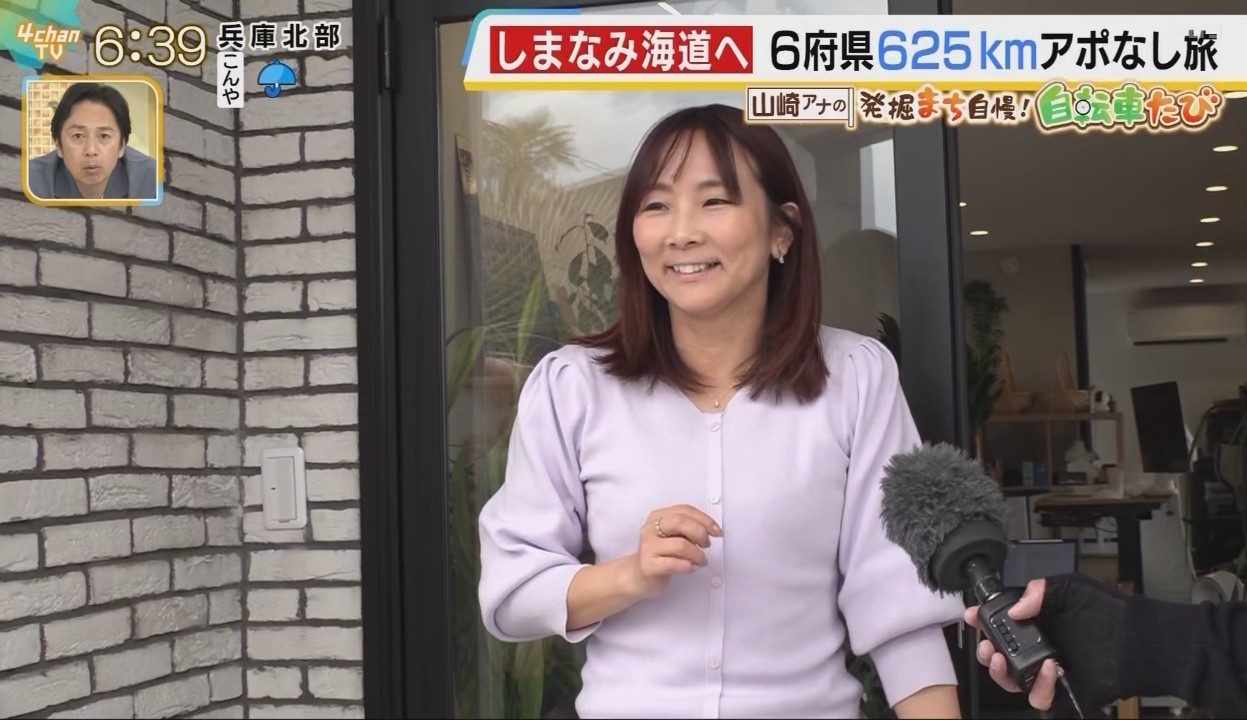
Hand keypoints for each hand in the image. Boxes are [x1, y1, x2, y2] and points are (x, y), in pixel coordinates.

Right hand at [627, 505, 721, 598]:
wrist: (638, 577)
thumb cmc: (660, 555)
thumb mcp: (673, 536)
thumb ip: (687, 529)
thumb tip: (711, 529)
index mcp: (658, 517)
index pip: (684, 510)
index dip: (704, 519)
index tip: (717, 531)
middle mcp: (650, 529)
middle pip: (679, 521)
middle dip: (700, 533)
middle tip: (707, 545)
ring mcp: (647, 547)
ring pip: (680, 545)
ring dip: (698, 554)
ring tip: (701, 561)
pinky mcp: (648, 566)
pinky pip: (674, 564)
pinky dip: (688, 566)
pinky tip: (692, 567)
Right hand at [964, 573, 1127, 712]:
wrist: (1139, 641)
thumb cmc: (1110, 612)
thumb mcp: (1070, 588)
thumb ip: (1038, 591)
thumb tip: (1013, 609)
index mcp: (1037, 621)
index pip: (1000, 622)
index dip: (982, 621)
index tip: (973, 616)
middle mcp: (1039, 646)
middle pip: (997, 655)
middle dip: (984, 652)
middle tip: (988, 646)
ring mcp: (1049, 671)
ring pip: (1011, 681)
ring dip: (1001, 672)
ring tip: (1004, 660)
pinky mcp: (1062, 691)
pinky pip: (1039, 697)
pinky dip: (1039, 685)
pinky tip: (1049, 667)